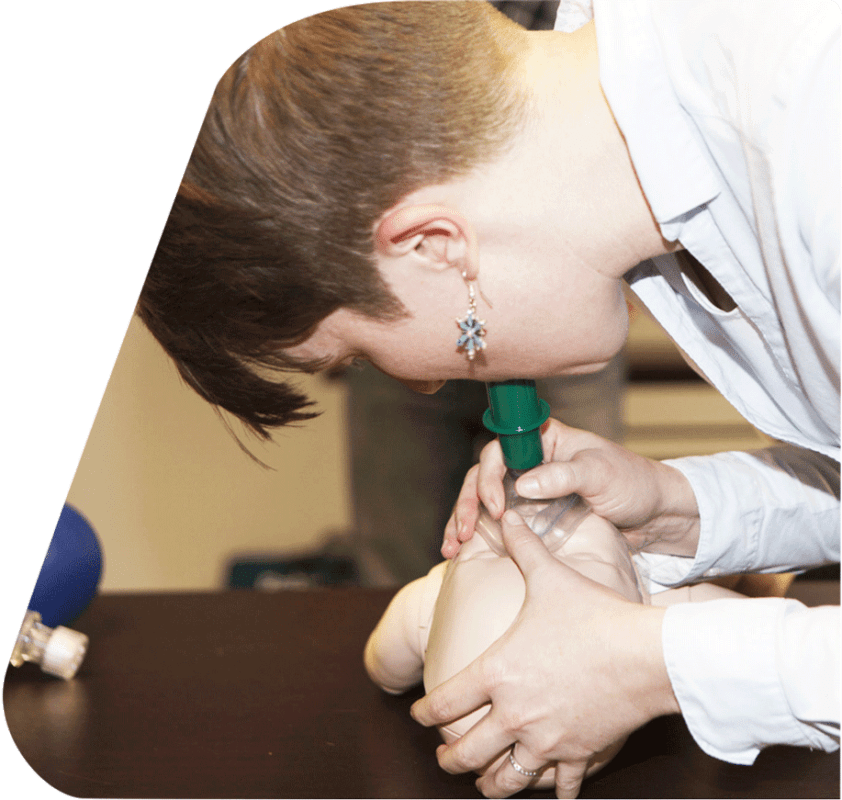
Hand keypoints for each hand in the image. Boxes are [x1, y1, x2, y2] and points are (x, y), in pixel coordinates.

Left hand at [418, 511, 679, 797]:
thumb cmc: (592, 614)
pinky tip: (550, 792)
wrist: (645, 653)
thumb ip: (523, 547)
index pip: (444, 703)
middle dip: (448, 758)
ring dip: (487, 783)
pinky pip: (559, 788)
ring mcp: (545, 740)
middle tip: (443, 756)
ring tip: (481, 783)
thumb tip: (508, 514)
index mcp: (497, 673)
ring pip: (503, 780)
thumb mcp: (550, 577)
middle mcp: (514, 713)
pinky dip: (552, 792)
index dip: (423, 713)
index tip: (417, 715)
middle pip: (465, 752)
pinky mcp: (578, 754)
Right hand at [443, 418, 699, 559]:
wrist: (655, 516)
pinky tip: (460, 552)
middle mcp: (530, 463)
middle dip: (467, 503)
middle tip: (462, 532)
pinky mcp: (531, 516)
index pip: (500, 450)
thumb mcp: (600, 475)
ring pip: (482, 500)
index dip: (490, 477)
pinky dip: (477, 535)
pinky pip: (495, 522)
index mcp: (543, 441)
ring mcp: (528, 491)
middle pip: (482, 476)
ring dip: (462, 521)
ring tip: (451, 547)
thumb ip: (562, 476)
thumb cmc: (633, 483)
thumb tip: (522, 485)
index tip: (497, 507)